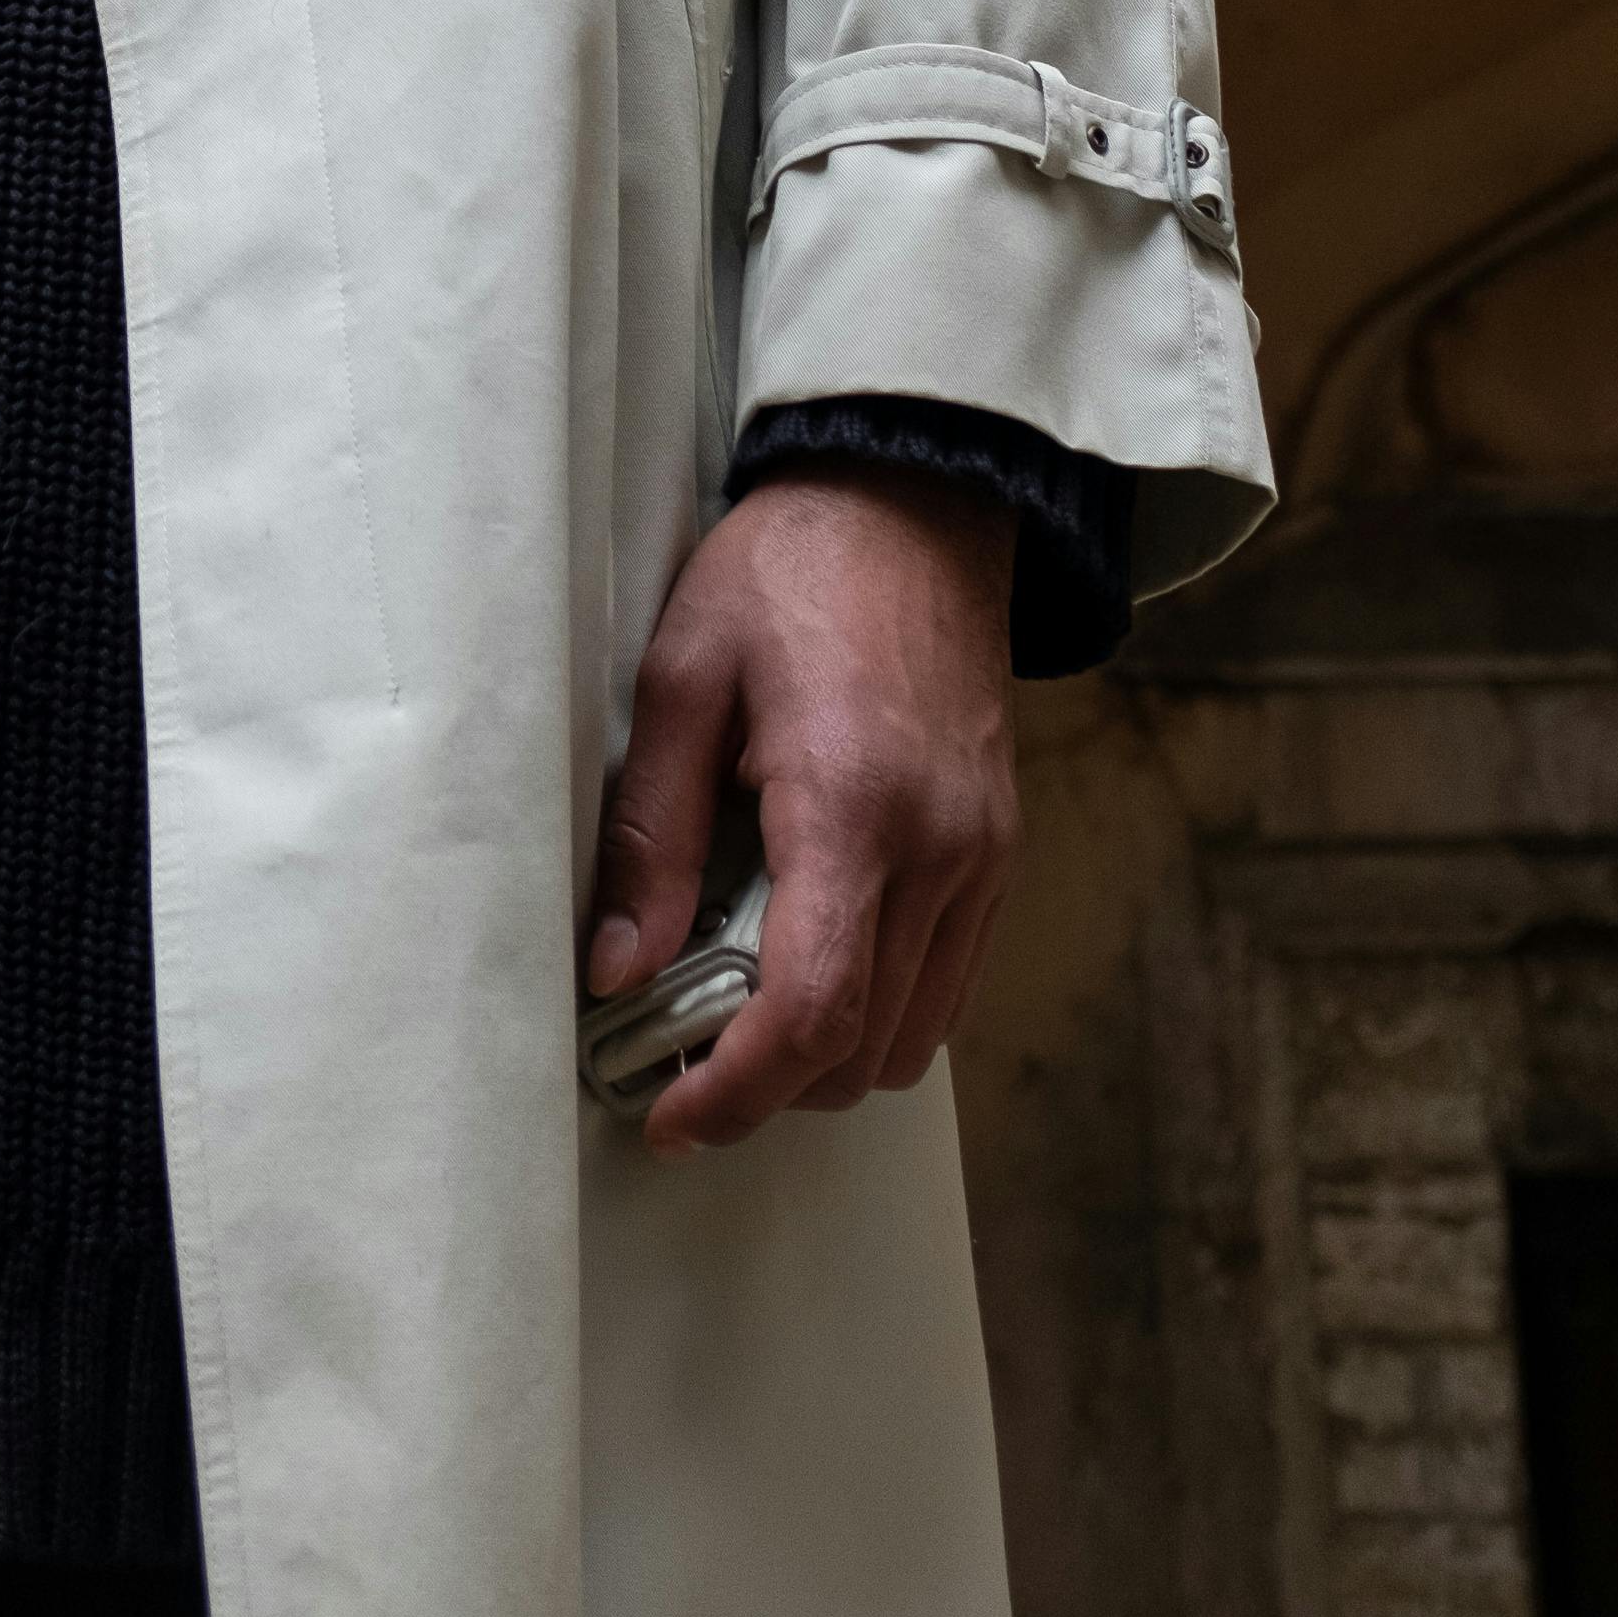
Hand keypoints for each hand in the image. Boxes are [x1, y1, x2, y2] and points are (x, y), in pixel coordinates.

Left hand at [586, 470, 1018, 1157]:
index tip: (669, 1115)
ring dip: (821, 1056)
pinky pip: (946, 986)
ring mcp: (982, 858)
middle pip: (859, 1051)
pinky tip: (805, 960)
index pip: (809, 1013)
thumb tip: (619, 971)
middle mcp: (939, 851)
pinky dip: (876, 1009)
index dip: (734, 1093)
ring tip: (734, 1013)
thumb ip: (651, 835)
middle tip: (675, 1057)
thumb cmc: (789, 571)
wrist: (913, 501)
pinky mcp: (998, 852)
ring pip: (910, 1038)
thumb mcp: (683, 675)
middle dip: (764, 1084)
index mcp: (853, 807)